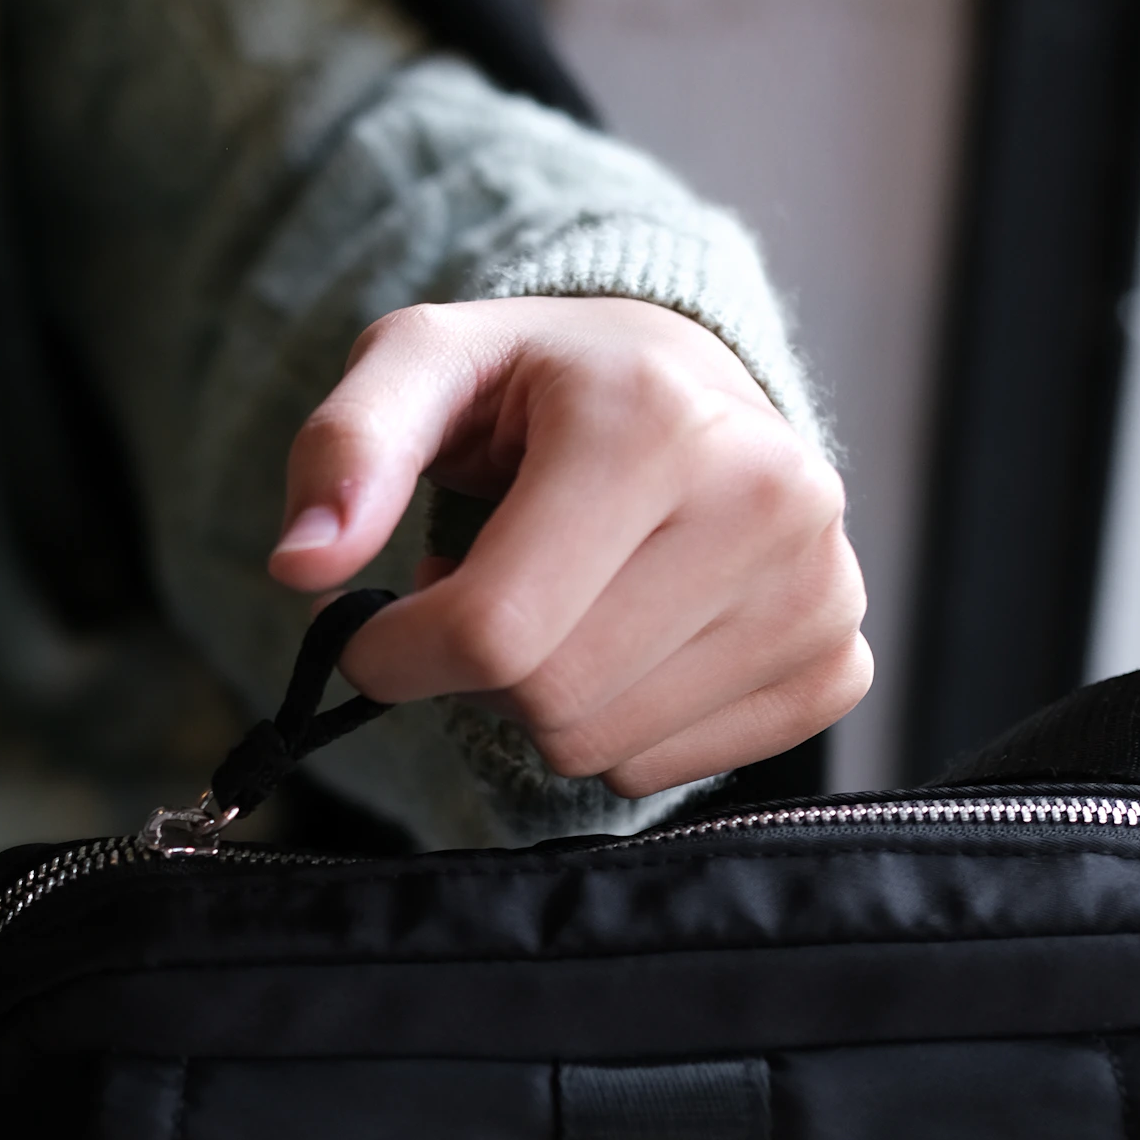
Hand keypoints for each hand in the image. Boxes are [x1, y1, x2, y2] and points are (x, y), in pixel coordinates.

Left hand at [270, 296, 869, 796]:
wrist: (687, 380)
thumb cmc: (539, 386)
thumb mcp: (424, 367)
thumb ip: (346, 450)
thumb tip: (302, 565)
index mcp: (656, 421)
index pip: (495, 630)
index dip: (400, 652)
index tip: (382, 626)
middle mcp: (768, 499)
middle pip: (551, 700)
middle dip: (479, 671)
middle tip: (490, 594)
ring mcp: (818, 588)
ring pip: (605, 751)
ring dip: (545, 701)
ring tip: (563, 604)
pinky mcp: (837, 662)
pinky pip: (669, 772)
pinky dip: (617, 728)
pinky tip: (628, 639)